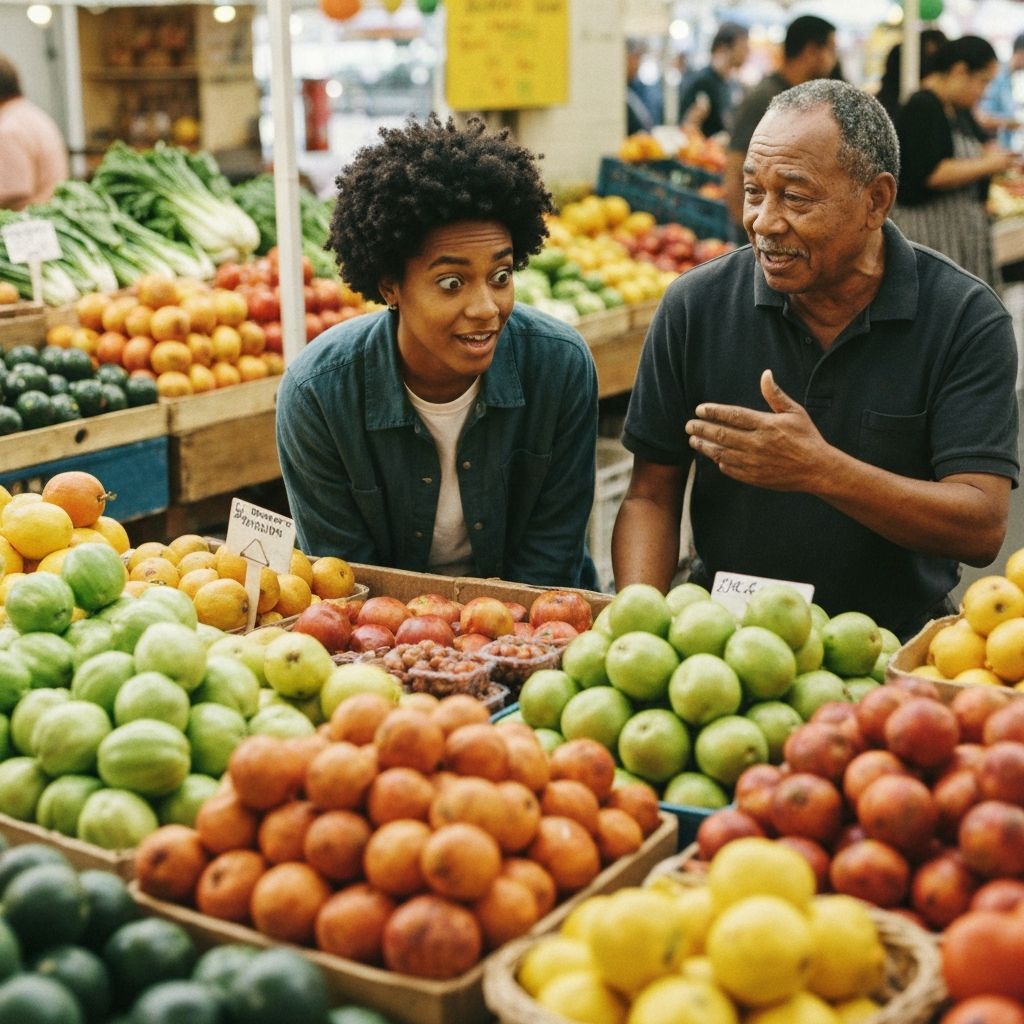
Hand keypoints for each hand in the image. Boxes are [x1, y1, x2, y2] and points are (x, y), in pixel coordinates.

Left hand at [685, 369, 831, 489]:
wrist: (817, 470)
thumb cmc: (806, 437)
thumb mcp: (795, 412)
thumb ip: (775, 395)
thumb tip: (765, 374)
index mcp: (767, 425)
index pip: (733, 415)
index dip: (714, 412)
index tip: (700, 409)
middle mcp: (757, 443)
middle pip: (722, 434)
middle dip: (702, 429)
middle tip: (689, 425)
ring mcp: (754, 462)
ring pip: (721, 453)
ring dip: (704, 446)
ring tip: (693, 440)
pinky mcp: (753, 477)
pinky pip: (729, 468)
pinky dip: (719, 461)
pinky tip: (713, 455)